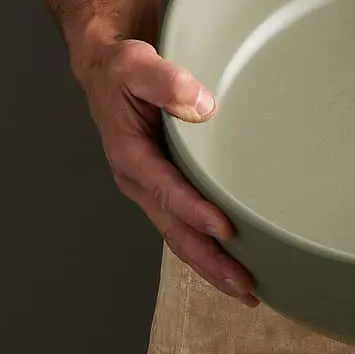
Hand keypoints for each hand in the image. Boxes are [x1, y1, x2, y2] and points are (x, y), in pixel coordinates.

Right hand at [77, 36, 258, 304]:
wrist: (107, 70)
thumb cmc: (121, 68)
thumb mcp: (136, 64)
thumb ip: (165, 81)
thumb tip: (202, 106)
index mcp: (131, 155)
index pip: (167, 191)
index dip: (195, 212)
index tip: (226, 230)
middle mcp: (141, 181)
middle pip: (177, 232)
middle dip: (210, 262)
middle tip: (246, 287)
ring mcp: (154, 189)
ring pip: (183, 237)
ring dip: (213, 265)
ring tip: (248, 290)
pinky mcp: (168, 187)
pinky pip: (188, 225)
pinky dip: (210, 248)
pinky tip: (237, 260)